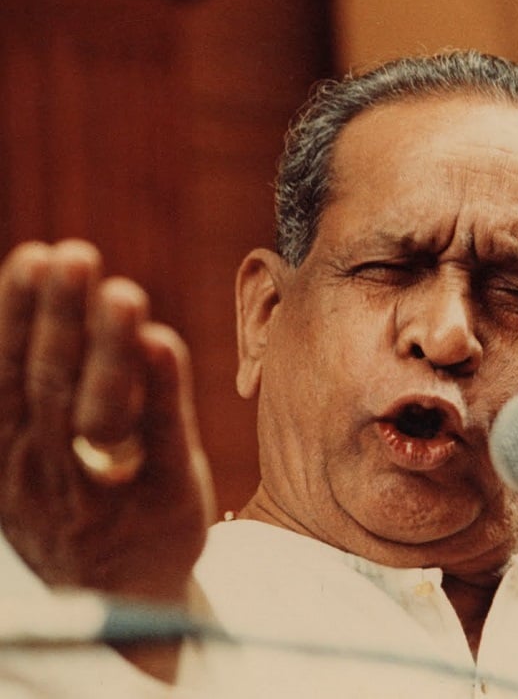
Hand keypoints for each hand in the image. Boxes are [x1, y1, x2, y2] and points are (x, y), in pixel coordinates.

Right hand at [0, 241, 213, 605]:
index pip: (6, 374)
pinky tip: (163, 342)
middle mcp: (43, 473)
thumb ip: (37, 381)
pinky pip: (163, 443)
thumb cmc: (77, 500)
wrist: (122, 595)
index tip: (35, 256)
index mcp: (8, 450)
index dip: (16, 315)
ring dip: (106, 347)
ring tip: (121, 290)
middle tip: (76, 256)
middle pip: (49, 384)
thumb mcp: (35, 447)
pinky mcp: (167, 500)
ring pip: (98, 412)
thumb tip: (41, 292)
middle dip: (62, 317)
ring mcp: (104, 493)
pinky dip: (162, 392)